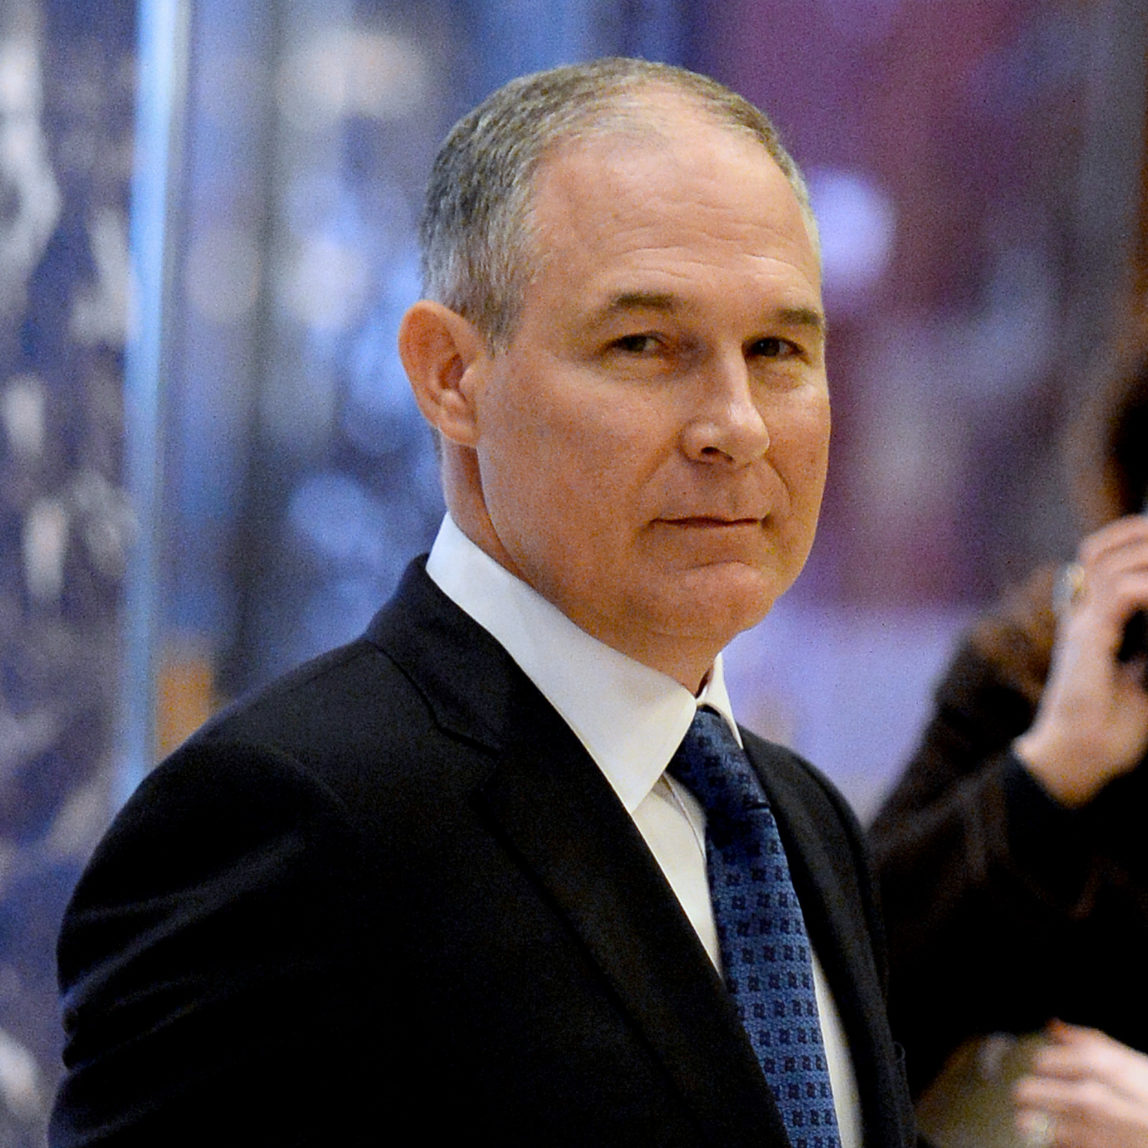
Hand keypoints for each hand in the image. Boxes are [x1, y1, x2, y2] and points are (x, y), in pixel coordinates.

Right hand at [1014, 515, 1147, 805]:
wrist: (1079, 758)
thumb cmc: (1110, 728)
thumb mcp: (1142, 678)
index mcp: (1090, 623)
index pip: (1099, 561)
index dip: (1126, 540)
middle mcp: (1080, 617)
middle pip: (1101, 551)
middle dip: (1137, 535)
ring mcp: (1080, 625)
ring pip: (1113, 565)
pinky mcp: (1087, 639)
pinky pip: (1123, 594)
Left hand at [1014, 1021, 1147, 1146]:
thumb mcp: (1133, 1063)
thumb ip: (1088, 1041)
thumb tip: (1052, 1026)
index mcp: (1099, 1067)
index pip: (1041, 1061)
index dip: (1046, 1067)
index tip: (1052, 1073)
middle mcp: (1089, 1097)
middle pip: (1026, 1092)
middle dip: (1031, 1094)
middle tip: (1040, 1097)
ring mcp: (1087, 1132)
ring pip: (1029, 1123)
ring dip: (1033, 1121)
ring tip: (1046, 1120)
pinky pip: (1050, 1147)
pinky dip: (1052, 1143)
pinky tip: (1067, 1137)